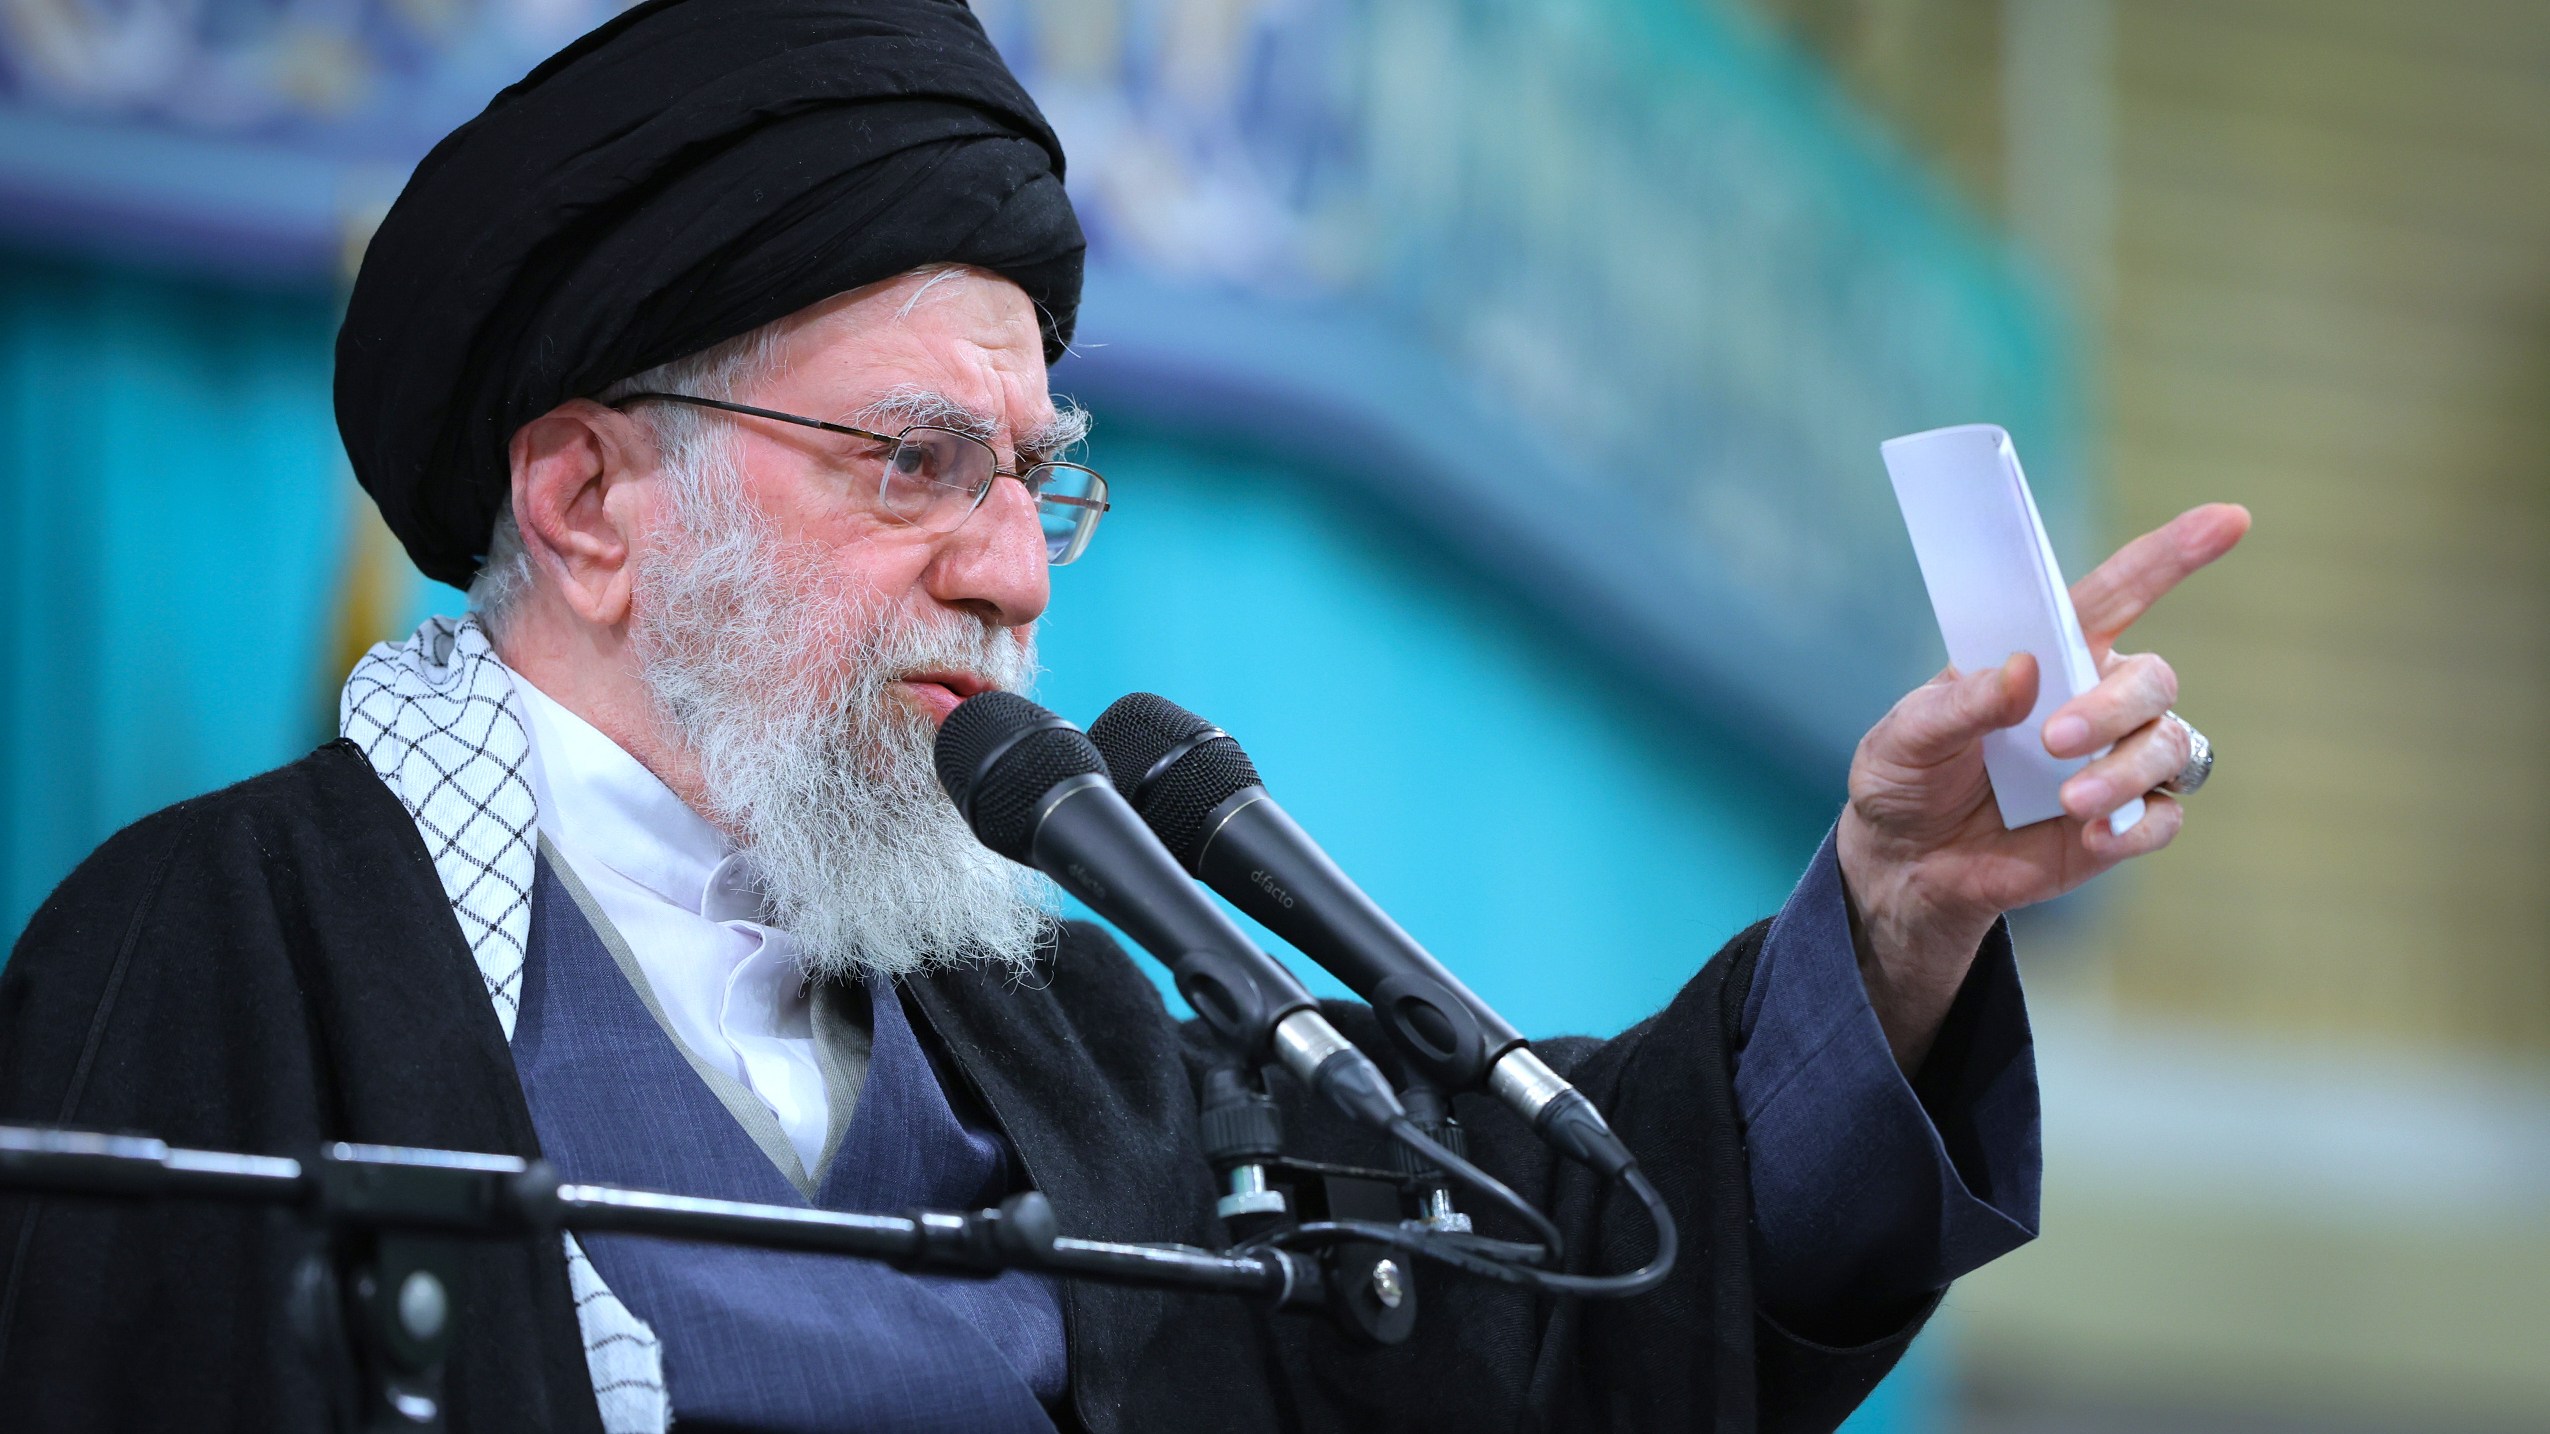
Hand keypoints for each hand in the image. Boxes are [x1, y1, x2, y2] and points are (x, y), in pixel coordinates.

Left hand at [1836, 503, 2250, 1069]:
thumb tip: (2024, 671)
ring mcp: (2114, 761)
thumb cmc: (1907, 779)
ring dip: (2125, 769)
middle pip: (2152, 679)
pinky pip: (2164, 816)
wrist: (1904, 864)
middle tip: (2054, 739)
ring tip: (2068, 801)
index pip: (2121, 593)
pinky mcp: (2120, 823)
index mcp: (2049, 655)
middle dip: (2113, 707)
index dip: (2174, 554)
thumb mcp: (1907, 737)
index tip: (2229, 519)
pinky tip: (2094, 836)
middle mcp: (2095, 699)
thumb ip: (1959, 704)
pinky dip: (2136, 825)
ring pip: (2170, 745)